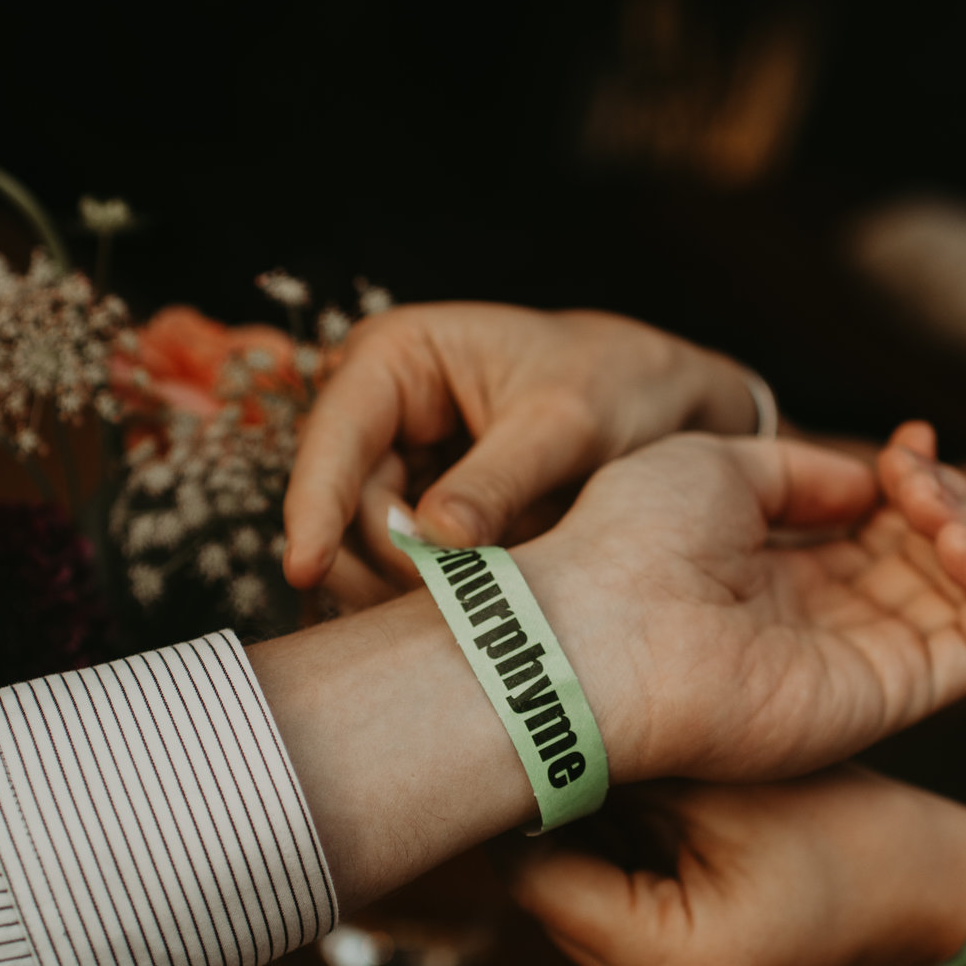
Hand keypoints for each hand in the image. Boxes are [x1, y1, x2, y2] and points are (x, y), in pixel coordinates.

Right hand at [283, 304, 758, 588]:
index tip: (304, 568)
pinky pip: (402, 567)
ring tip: (479, 600)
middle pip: (345, 504)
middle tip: (459, 598)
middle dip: (390, 559)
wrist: (661, 406)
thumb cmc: (615, 384)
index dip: (313, 505)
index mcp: (396, 356)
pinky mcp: (419, 514)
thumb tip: (435, 540)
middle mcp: (378, 409)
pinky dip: (432, 594)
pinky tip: (473, 609)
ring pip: (366, 547)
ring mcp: (395, 464)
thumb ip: (500, 481)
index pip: (334, 436)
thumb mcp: (566, 425)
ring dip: (411, 585)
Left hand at [508, 768, 965, 965]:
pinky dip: (625, 876)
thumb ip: (624, 770)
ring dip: (595, 846)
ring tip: (643, 784)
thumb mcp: (729, 783)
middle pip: (552, 900)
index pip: (536, 880)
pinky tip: (664, 826)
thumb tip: (522, 732)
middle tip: (584, 739)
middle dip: (566, 820)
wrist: (938, 900)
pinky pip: (614, 932)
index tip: (528, 729)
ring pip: (577, 913)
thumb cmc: (852, 830)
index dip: (529, 799)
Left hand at [514, 422, 965, 784]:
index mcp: (776, 575)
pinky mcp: (886, 697)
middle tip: (912, 467)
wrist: (600, 631)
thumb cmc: (631, 544)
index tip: (909, 440)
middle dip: (943, 496)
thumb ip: (802, 474)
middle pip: (929, 559)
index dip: (912, 481)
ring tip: (928, 498)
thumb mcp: (718, 467)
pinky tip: (955, 536)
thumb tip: (869, 485)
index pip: (879, 531)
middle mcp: (822, 624)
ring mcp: (858, 664)